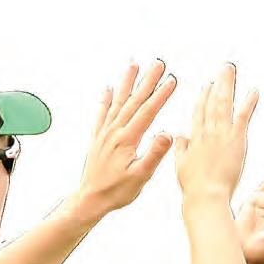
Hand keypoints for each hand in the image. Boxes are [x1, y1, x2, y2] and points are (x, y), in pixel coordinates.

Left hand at [76, 61, 176, 216]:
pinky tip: (109, 89)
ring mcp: (105, 133)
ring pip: (118, 102)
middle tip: (159, 64)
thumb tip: (166, 134)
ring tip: (134, 66)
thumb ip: (154, 154)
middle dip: (148, 81)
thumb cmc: (116, 192)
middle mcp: (114, 132)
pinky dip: (106, 99)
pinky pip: (102, 113)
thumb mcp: (140, 176)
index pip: (148, 111)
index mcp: (127, 140)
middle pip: (134, 101)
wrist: (90, 199)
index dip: (161, 94)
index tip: (172, 80)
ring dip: (127, 83)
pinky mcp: (98, 138)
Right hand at [174, 63, 258, 200]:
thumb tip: (179, 136)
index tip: (208, 84)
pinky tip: (253, 90)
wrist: (205, 196)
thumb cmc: (193, 187)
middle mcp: (207, 131)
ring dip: (229, 85)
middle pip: (212, 101)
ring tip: (232, 70)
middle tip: (224, 68)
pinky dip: (248, 102)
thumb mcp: (180, 166)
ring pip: (225, 103)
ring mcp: (221, 133)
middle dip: (219, 83)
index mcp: (194, 137)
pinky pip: (243, 116)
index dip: (204, 96)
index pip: (199, 111)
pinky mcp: (236, 139)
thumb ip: (180, 148)